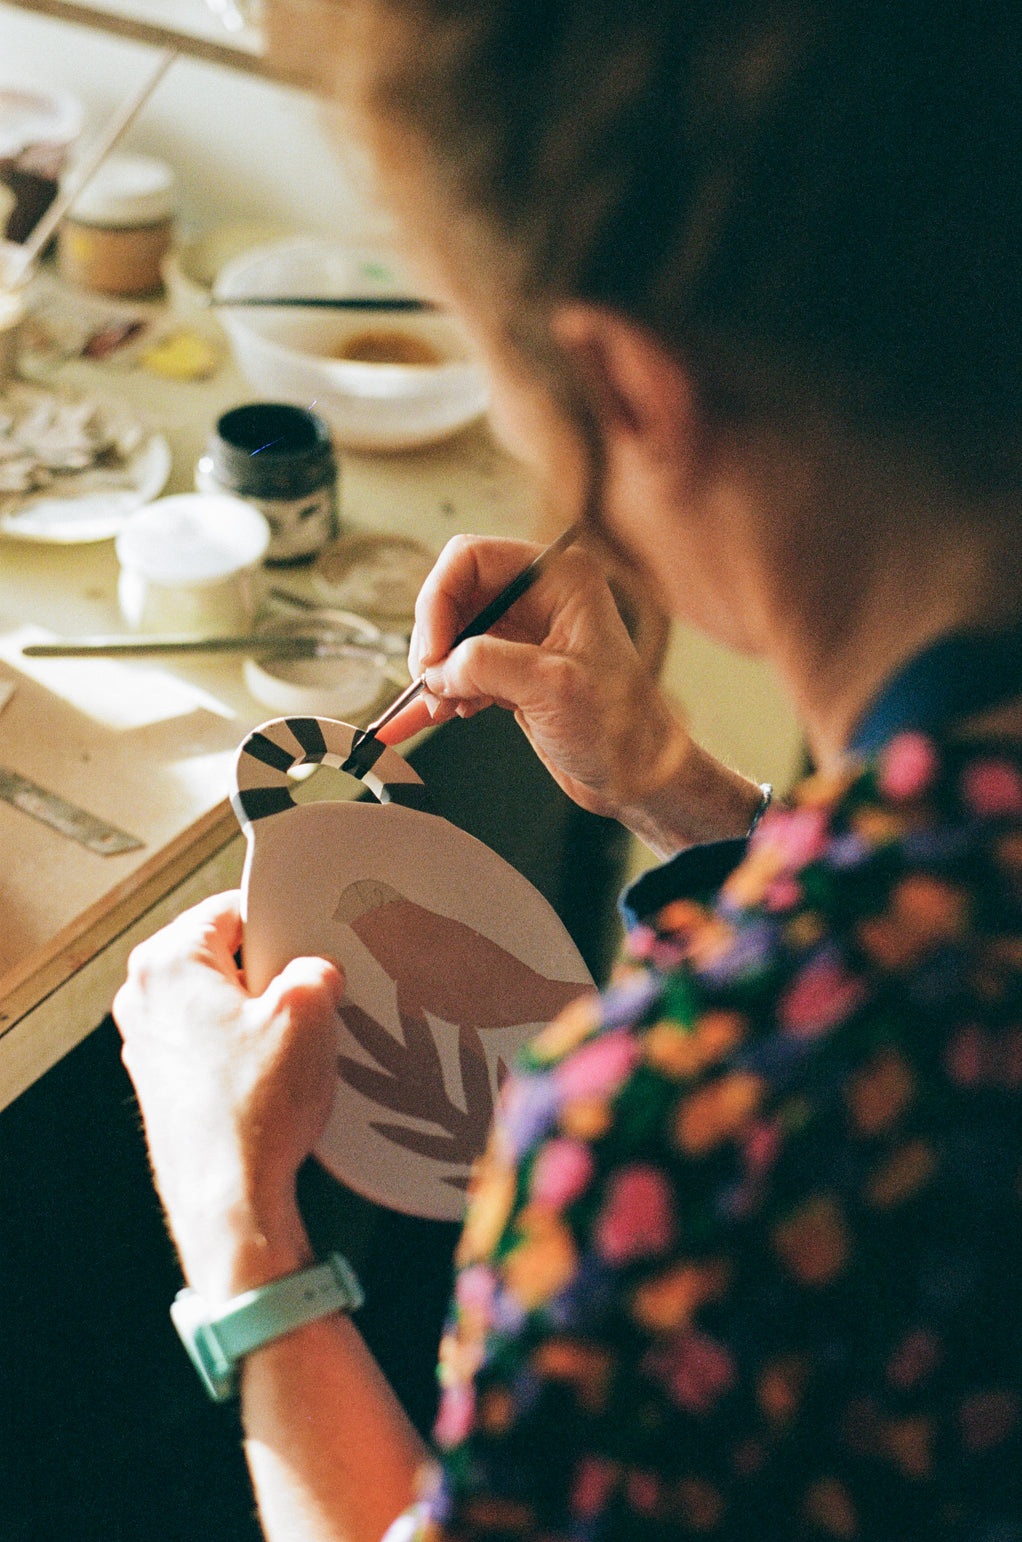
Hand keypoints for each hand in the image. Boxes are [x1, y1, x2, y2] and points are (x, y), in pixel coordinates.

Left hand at [113, 891, 343, 1301]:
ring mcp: (147, 1043)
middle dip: (266, 972)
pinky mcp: (160, 1082)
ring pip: (217, 1001)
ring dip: (255, 1015)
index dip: (279, 923)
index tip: (306, 943)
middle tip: (305, 999)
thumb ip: (315, 969)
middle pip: (221, 955)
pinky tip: (272, 1078)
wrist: (228, 1198)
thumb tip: (314, 972)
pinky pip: (210, 1042)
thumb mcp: (309, 1013)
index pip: (231, 909)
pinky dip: (240, 1051)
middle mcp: (142, 998)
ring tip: (290, 1046)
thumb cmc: (252, 1111)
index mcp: (166, 962)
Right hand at [382, 534, 679, 811]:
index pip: (472, 558)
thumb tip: (440, 666)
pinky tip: (417, 718)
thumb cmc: (622, 730)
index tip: (432, 652)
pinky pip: (460, 670)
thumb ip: (490, 665)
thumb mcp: (552, 688)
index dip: (439, 601)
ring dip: (436, 672)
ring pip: (452, 636)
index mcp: (559, 579)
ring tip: (439, 708)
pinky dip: (439, 692)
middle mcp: (540, 597)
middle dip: (434, 641)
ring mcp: (525, 634)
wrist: (638, 778)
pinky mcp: (513, 670)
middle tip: (431, 684)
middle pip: (455, 596)